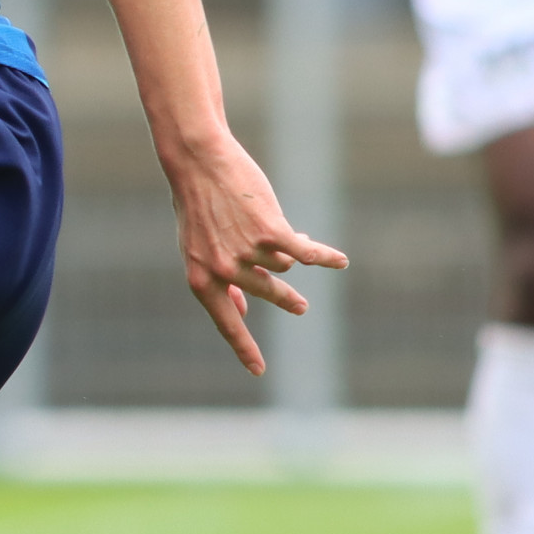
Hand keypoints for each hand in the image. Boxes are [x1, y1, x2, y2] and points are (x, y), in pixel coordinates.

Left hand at [160, 132, 347, 376]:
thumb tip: (237, 310)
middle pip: (267, 293)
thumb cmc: (197, 204)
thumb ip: (215, 280)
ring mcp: (247, 252)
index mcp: (201, 278)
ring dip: (286, 250)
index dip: (243, 347)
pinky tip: (338, 261)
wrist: (197, 162)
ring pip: (283, 266)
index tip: (257, 370)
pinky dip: (323, 256)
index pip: (225, 322)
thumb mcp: (196, 248)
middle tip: (301, 308)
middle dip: (287, 301)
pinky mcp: (269, 232)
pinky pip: (304, 254)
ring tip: (283, 235)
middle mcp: (223, 270)